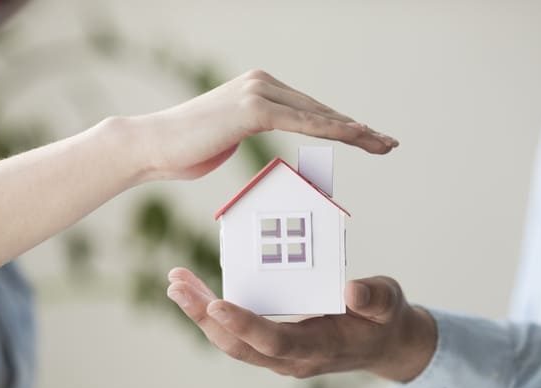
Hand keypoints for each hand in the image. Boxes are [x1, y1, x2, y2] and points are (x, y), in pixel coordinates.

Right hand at [122, 69, 397, 180]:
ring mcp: (258, 93)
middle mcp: (263, 84)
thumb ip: (251, 129)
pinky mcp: (253, 109)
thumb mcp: (227, 137)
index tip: (368, 138)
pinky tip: (357, 136)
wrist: (153, 146)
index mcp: (260, 90)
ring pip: (318, 116)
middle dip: (358, 130)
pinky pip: (301, 123)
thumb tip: (263, 135)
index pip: (310, 111)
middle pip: (321, 111)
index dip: (342, 125)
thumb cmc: (186, 149)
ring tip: (383, 144)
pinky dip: (331, 130)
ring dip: (355, 131)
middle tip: (388, 143)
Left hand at [166, 268, 435, 381]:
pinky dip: (216, 314)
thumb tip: (353, 289)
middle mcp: (293, 358)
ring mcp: (281, 355)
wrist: (385, 345)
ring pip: (232, 342)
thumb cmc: (384, 320)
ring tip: (178, 284)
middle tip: (177, 286)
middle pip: (239, 345)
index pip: (274, 340)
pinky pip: (238, 335)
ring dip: (203, 314)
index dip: (245, 324)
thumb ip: (374, 298)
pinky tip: (201, 294)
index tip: (216, 302)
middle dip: (204, 317)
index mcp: (319, 347)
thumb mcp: (389, 302)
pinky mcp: (276, 346)